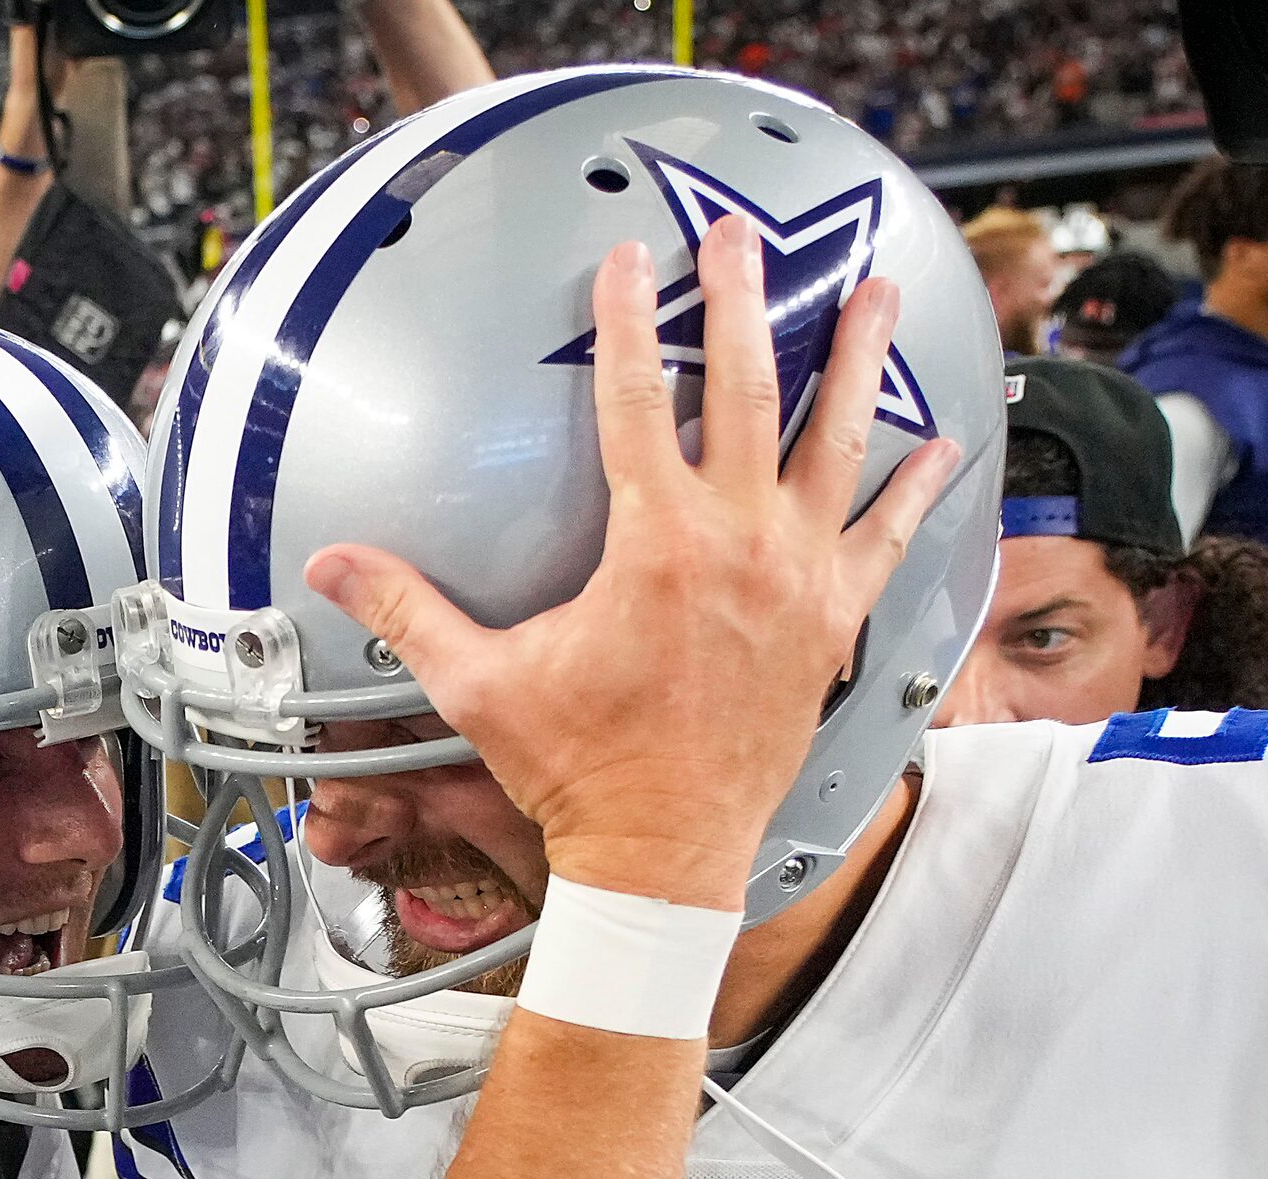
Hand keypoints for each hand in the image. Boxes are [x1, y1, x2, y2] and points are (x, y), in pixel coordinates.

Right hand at [305, 217, 962, 910]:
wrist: (664, 851)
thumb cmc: (577, 768)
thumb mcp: (479, 683)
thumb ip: (407, 610)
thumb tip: (325, 566)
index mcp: (653, 543)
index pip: (632, 398)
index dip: (626, 319)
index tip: (627, 260)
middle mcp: (738, 543)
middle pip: (745, 388)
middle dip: (742, 300)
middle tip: (738, 237)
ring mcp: (797, 577)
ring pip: (836, 442)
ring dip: (854, 360)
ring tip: (875, 292)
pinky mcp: (834, 620)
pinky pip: (887, 538)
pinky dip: (915, 489)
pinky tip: (941, 444)